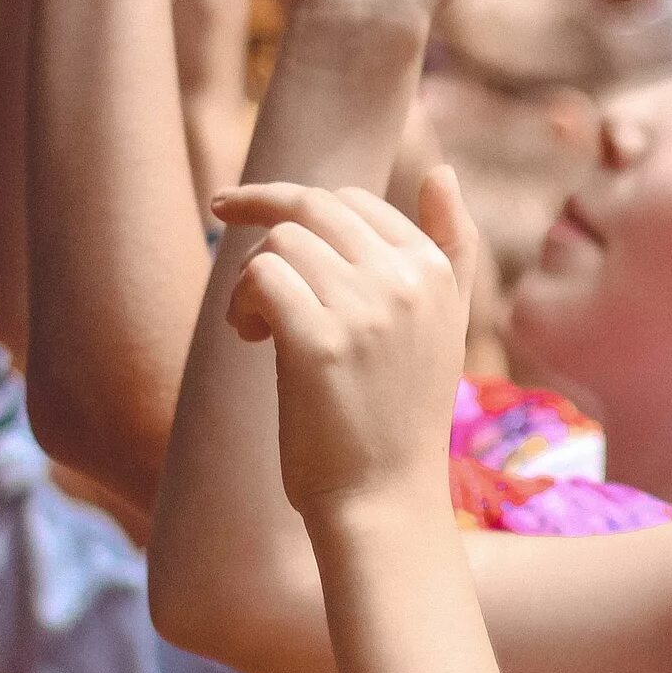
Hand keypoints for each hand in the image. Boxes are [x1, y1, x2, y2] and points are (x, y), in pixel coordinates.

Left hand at [216, 170, 480, 518]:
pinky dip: (242, 302)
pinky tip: (249, 336)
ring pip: (281, 243)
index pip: (354, 202)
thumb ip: (451, 248)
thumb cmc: (401, 417)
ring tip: (256, 324)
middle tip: (219, 216)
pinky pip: (261, 277)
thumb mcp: (443, 326)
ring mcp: (367, 309)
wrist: (384, 502)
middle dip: (259, 211)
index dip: (299, 207)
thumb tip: (441, 170)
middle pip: (312, 208)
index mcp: (435, 271)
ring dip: (252, 276)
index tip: (255, 220)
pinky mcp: (320, 343)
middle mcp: (407, 281)